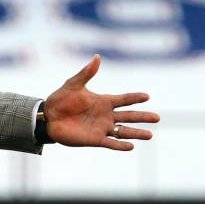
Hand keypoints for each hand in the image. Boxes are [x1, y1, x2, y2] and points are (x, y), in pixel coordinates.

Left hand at [44, 55, 159, 150]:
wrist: (48, 117)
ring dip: (136, 133)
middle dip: (143, 117)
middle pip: (129, 116)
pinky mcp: (94, 139)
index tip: (147, 96)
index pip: (124, 100)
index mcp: (103, 101)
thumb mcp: (74, 84)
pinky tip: (131, 146)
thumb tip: (97, 57)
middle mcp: (106, 115)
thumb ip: (87, 73)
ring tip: (150, 135)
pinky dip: (120, 145)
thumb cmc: (60, 99)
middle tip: (157, 118)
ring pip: (124, 131)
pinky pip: (111, 143)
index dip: (135, 98)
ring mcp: (101, 128)